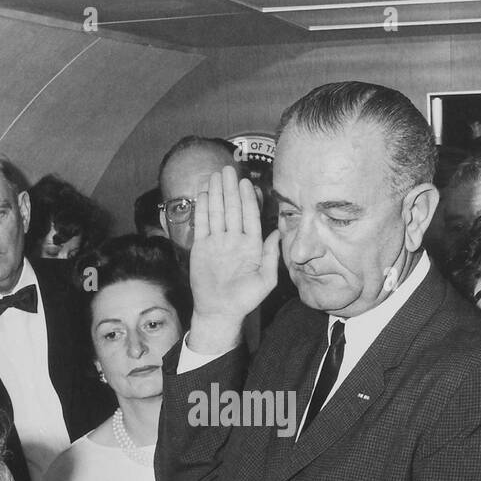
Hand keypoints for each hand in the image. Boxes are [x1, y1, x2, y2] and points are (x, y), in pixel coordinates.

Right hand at [187, 167, 279, 354]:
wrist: (219, 310)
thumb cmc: (245, 299)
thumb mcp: (266, 280)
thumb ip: (271, 256)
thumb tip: (278, 232)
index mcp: (251, 245)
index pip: (250, 216)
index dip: (248, 199)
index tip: (246, 182)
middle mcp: (235, 239)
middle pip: (233, 209)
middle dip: (231, 189)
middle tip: (228, 169)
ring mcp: (218, 241)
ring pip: (217, 212)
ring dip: (217, 193)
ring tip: (216, 175)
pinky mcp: (202, 246)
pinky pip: (203, 223)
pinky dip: (204, 208)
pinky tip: (205, 193)